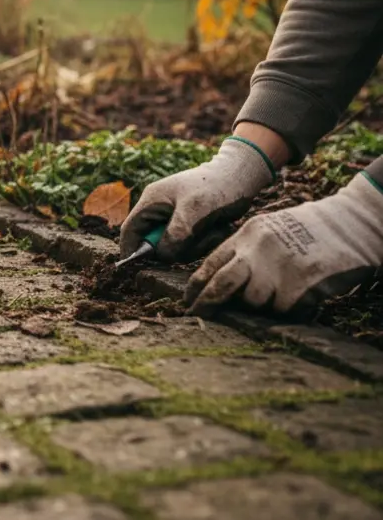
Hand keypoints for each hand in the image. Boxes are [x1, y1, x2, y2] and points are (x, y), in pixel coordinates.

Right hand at [118, 136, 277, 261]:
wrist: (241, 176)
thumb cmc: (216, 187)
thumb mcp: (194, 210)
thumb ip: (176, 234)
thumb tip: (162, 256)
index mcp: (152, 201)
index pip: (130, 229)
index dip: (130, 249)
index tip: (135, 267)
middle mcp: (159, 210)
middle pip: (154, 242)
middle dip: (176, 247)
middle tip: (198, 241)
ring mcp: (174, 218)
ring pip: (175, 246)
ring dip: (195, 244)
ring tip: (214, 230)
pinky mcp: (190, 224)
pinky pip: (190, 244)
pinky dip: (205, 241)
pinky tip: (218, 228)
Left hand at [185, 171, 382, 315]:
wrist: (352, 224)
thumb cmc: (310, 229)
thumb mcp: (269, 229)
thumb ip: (245, 251)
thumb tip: (220, 282)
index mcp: (246, 235)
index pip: (210, 264)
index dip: (196, 286)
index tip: (188, 301)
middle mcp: (256, 251)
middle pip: (220, 285)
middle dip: (206, 304)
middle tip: (197, 315)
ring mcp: (277, 269)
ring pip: (252, 302)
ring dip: (261, 305)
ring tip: (280, 292)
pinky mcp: (298, 287)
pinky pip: (282, 310)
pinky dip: (288, 309)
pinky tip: (302, 296)